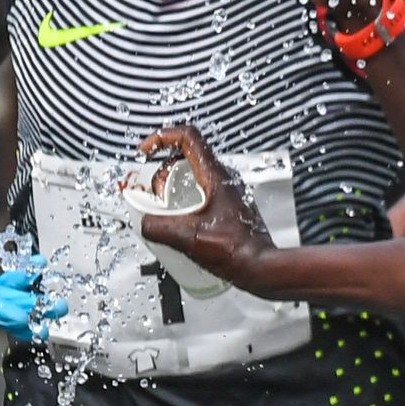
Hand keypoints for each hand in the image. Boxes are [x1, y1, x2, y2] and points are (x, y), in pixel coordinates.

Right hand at [136, 126, 277, 288]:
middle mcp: (221, 179)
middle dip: (161, 175)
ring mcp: (224, 192)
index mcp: (214, 176)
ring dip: (170, 190)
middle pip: (183, 159)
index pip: (187, 137)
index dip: (162, 138)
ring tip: (165, 212)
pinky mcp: (223, 207)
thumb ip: (159, 228)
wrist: (260, 268)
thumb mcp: (189, 238)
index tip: (146, 151)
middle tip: (156, 198)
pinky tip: (177, 223)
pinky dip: (181, 202)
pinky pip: (196, 194)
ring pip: (189, 177)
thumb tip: (144, 221)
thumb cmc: (238, 251)